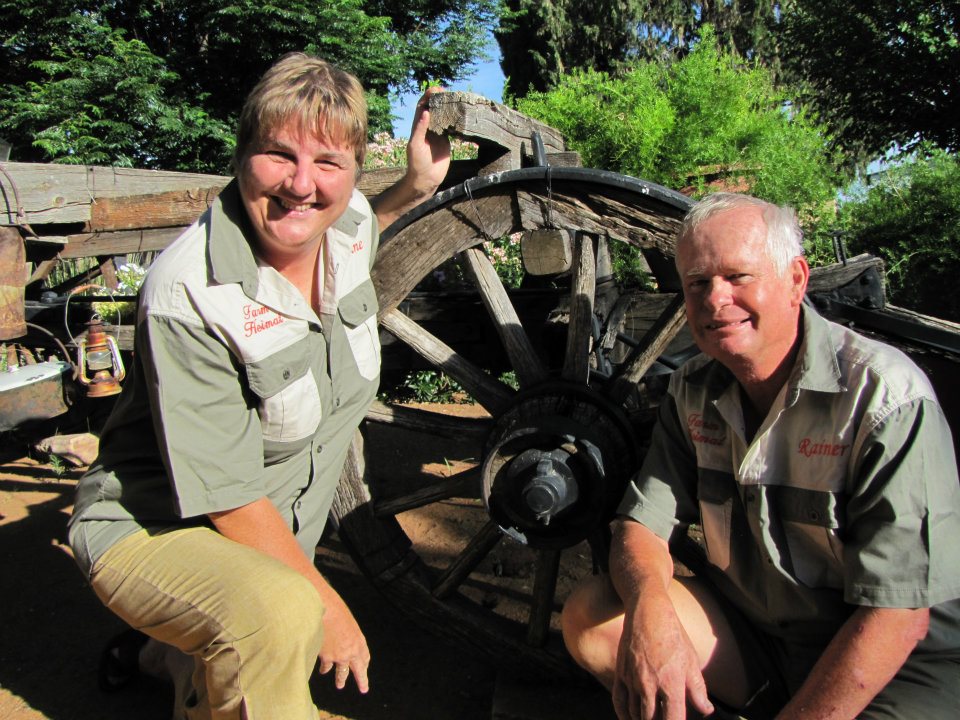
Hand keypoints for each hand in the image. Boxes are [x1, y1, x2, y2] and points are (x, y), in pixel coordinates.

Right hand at [317, 595, 370, 692]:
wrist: (322, 608)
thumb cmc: (333, 609)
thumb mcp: (346, 621)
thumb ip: (347, 633)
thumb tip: (342, 640)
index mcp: (359, 639)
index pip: (365, 656)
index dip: (364, 663)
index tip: (365, 667)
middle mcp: (352, 650)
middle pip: (359, 670)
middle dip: (362, 680)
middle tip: (364, 688)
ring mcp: (339, 656)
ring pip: (342, 673)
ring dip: (340, 680)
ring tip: (340, 685)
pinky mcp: (326, 657)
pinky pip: (326, 667)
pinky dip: (324, 669)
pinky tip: (323, 671)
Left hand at [404, 85, 450, 196]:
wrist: (426, 179)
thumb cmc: (417, 163)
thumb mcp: (416, 146)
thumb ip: (420, 129)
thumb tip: (426, 111)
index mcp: (418, 127)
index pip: (422, 107)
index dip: (428, 97)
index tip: (436, 90)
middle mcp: (428, 128)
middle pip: (433, 108)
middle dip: (440, 99)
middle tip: (449, 92)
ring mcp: (437, 134)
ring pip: (443, 116)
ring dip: (448, 108)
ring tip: (456, 100)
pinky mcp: (446, 141)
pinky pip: (451, 127)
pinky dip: (455, 120)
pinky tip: (462, 115)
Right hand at [612, 591, 712, 719]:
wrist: (647, 612)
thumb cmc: (673, 635)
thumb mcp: (691, 661)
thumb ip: (698, 689)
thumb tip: (706, 710)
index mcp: (672, 683)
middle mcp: (650, 684)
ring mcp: (633, 679)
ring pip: (634, 713)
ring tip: (650, 718)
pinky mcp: (621, 672)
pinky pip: (618, 701)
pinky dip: (624, 714)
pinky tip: (630, 718)